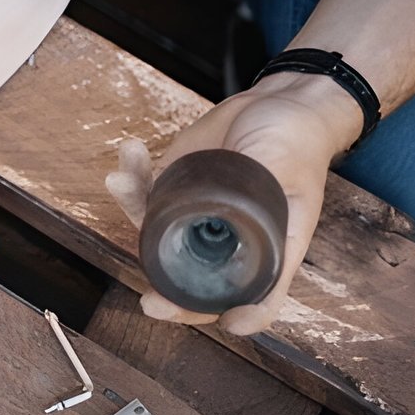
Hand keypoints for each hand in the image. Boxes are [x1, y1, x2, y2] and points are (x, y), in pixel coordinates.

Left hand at [105, 73, 360, 333]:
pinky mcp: (174, 184)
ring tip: (119, 179)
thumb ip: (269, 211)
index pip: (228, 297)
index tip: (160, 309)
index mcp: (260, 252)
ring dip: (129, 205)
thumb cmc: (296, 145)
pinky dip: (131, 172)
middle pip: (178, 274)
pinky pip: (144, 188)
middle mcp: (222, 241)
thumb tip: (246, 242)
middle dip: (153, 279)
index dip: (193, 310)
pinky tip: (132, 149)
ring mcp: (193, 213)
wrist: (279, 105)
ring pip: (150, 228)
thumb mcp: (287, 179)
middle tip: (137, 287)